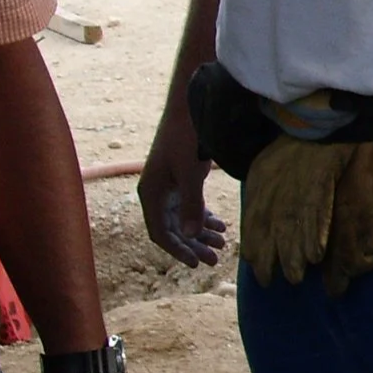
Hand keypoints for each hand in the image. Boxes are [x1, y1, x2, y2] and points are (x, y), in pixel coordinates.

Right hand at [139, 109, 226, 266]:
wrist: (190, 108)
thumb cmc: (186, 138)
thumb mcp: (190, 173)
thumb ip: (191, 204)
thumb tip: (190, 234)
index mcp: (150, 194)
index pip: (160, 232)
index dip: (178, 250)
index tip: (196, 263)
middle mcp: (156, 193)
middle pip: (173, 229)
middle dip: (194, 244)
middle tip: (215, 258)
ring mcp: (168, 187)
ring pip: (183, 218)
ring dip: (201, 232)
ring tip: (222, 244)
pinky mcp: (181, 180)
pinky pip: (191, 205)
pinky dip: (204, 215)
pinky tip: (220, 225)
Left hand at [240, 137, 357, 288]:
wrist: (314, 117)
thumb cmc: (291, 144)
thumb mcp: (264, 166)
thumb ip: (262, 192)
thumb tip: (261, 218)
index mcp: (259, 186)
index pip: (252, 225)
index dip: (255, 249)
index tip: (257, 266)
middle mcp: (274, 190)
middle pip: (268, 233)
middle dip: (268, 261)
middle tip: (272, 280)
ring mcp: (297, 188)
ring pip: (291, 230)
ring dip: (292, 257)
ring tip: (294, 277)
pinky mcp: (319, 184)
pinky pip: (316, 215)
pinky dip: (315, 236)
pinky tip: (315, 255)